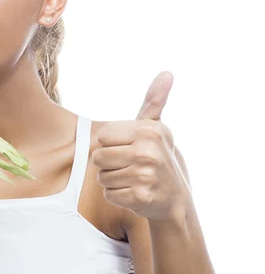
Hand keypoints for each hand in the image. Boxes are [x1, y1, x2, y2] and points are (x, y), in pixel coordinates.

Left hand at [92, 71, 189, 220]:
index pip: (103, 136)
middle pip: (98, 157)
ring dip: (113, 181)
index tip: (129, 149)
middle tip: (129, 167)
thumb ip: (154, 102)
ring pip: (102, 177)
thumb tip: (167, 73)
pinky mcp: (141, 197)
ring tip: (133, 179)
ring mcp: (145, 175)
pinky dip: (118, 196)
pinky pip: (109, 194)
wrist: (176, 200)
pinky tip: (134, 193)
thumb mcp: (156, 130)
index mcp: (149, 131)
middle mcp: (149, 151)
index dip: (111, 145)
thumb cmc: (159, 160)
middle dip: (108, 165)